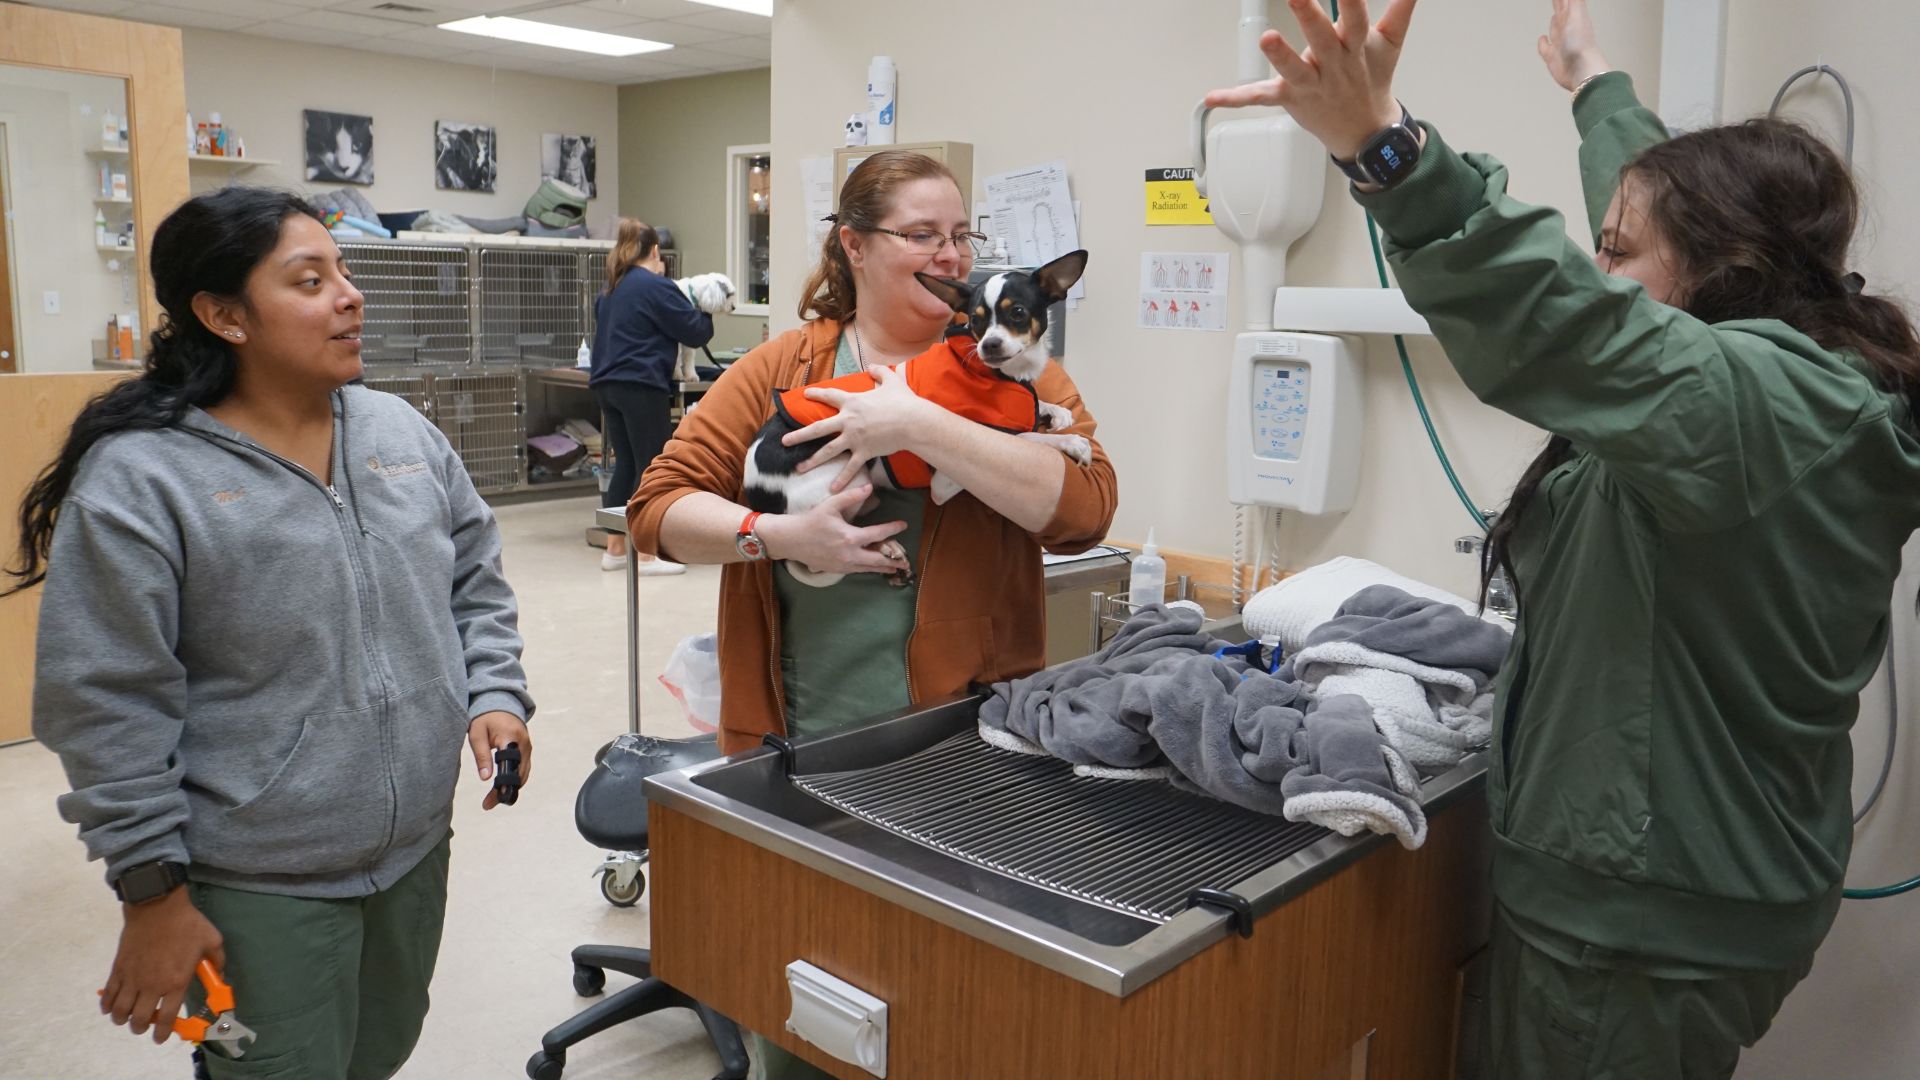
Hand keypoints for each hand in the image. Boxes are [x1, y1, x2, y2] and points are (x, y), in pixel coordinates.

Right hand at [101, 888, 224, 1044]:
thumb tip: (220, 976)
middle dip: (141, 1028)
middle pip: (140, 1020)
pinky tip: (112, 1006)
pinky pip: (108, 995)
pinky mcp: (118, 969)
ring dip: (122, 1019)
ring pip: (120, 1012)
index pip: (167, 1018)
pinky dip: (108, 1005)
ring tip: (127, 1017)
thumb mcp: (212, 941)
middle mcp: (152, 985)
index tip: (161, 1037)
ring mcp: (132, 978)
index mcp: (176, 982)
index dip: (163, 1033)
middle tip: (144, 1025)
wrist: (157, 906)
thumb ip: (217, 963)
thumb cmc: (187, 924)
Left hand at [468, 710, 531, 809]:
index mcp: (511, 738)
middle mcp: (524, 745)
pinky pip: (524, 769)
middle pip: (519, 775)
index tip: (492, 800)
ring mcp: (528, 748)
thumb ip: (482, 756)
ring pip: (523, 775)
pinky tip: (502, 788)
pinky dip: (515, 780)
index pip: (509, 768)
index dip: (502, 786)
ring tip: (493, 800)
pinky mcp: (527, 750)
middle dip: (505, 792)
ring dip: (511, 788)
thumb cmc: (486, 717)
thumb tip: (485, 778)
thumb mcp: (477, 734)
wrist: (501, 702)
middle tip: (488, 804)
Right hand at [756, 484, 913, 577]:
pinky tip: (872, 568)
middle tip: (906, 562)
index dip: (893, 529)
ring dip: (882, 568)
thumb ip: (851, 496)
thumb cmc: (811, 520)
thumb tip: (869, 487)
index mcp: (850, 537)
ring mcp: (843, 565)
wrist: (791, 539)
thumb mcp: (831, 505)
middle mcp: (849, 555)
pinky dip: (867, 569)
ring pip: (868, 568)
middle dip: (893, 560)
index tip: (903, 525)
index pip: (878, 535)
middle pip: (878, 559)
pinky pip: (857, 571)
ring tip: (894, 568)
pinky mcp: (837, 570)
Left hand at [782, 365, 940, 492]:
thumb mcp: (892, 381)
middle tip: (785, 441)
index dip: (816, 394)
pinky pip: (850, 468)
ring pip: (828, 451)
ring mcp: (854, 438)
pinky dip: (841, 479)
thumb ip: (880, 372)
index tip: (805, 395)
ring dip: (812, 461)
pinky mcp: (864, 452)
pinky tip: (831, 489)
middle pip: (818, 429)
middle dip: (799, 435)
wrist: (913, 422)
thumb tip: (873, 367)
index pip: (829, 396)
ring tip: (798, 468)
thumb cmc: (904, 401)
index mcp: (853, 402)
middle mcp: (848, 420)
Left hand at [1203, 0, 1417, 160]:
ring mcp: (1311, 85)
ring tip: (1266, 38)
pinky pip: (1260, 99)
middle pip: (1323, 40)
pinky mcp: (1290, 101)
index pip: (1357, 18)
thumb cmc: (1371, 80)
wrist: (1366, 133)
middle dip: (1311, 16)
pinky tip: (1212, 98)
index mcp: (1356, 48)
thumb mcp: (1390, 44)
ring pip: (1295, 71)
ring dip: (1280, 56)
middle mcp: (1334, 66)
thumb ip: (1400, 10)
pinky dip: (1235, 99)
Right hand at [1539, 0, 1609, 91]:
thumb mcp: (1576, 13)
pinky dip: (1543, 42)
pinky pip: (1545, 47)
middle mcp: (1567, 28)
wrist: (1580, 69)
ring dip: (1554, 23)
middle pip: (1562, 13)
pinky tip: (1542, 39)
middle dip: (1559, 5)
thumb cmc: (1579, 41)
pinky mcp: (1552, 56)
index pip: (1567, 2)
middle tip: (1556, 0)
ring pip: (1555, 29)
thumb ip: (1574, 0)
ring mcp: (1560, 43)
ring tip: (1553, 17)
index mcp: (1573, 17)